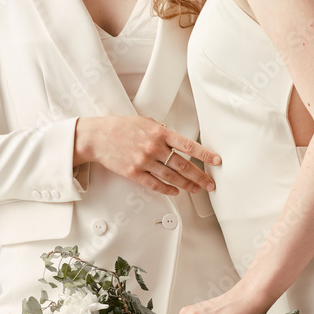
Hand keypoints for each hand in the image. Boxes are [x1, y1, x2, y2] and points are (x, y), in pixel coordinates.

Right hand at [74, 116, 220, 196]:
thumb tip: (179, 141)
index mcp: (159, 132)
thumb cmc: (121, 127)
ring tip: (197, 189)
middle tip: (210, 183)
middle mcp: (154, 147)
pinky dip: (168, 189)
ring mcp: (144, 161)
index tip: (216, 161)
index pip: (188, 145)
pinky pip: (155, 184)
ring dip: (187, 185)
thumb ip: (163, 131)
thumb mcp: (145, 122)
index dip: (204, 154)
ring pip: (171, 177)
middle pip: (183, 165)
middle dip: (200, 176)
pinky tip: (176, 191)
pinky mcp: (134, 173)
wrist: (97, 137)